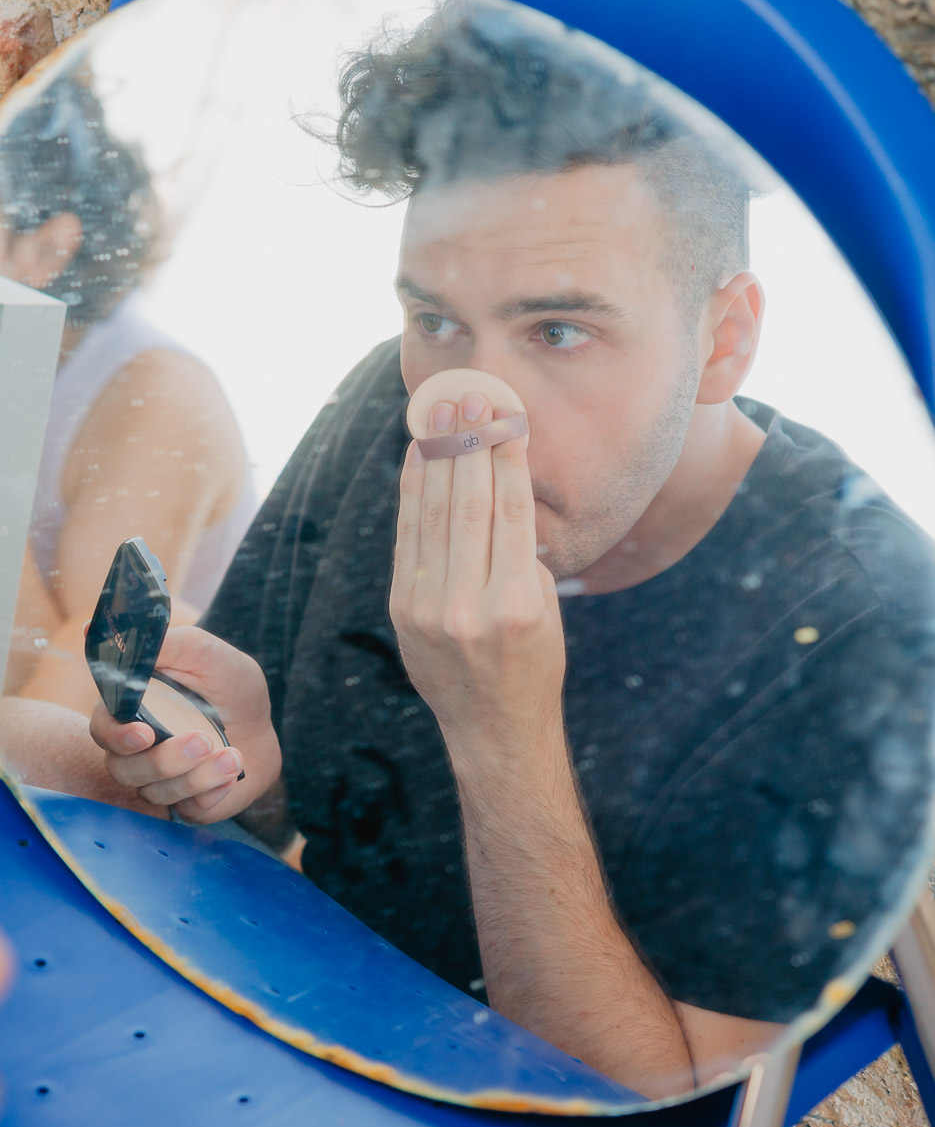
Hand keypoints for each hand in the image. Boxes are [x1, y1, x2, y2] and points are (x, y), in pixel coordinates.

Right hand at [89, 627, 280, 822]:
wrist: (264, 723)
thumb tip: (93, 627)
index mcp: (132, 710)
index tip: (144, 733)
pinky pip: (189, 811)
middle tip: (202, 740)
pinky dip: (212, 792)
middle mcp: (138, 750)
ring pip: (157, 792)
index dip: (118, 736)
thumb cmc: (228, 684)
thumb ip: (161, 644)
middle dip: (164, 759)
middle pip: (125, 769)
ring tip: (231, 755)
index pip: (103, 729)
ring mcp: (160, 781)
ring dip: (197, 775)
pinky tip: (232, 771)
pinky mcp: (187, 805)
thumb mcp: (203, 652)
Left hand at [390, 393, 565, 761]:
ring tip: (441, 413)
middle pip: (470, 504)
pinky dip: (412, 492)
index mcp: (520, 602)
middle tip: (470, 397)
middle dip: (470, 444)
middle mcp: (472, 604)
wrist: (493, 729)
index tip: (505, 413)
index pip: (513, 510)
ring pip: (435, 514)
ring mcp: (431, 608)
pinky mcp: (404, 609)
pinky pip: (409, 537)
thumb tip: (499, 484)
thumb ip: (523, 552)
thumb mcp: (546, 608)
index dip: (507, 456)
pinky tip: (418, 456)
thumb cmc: (534, 661)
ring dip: (438, 457)